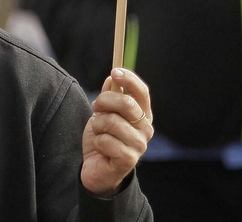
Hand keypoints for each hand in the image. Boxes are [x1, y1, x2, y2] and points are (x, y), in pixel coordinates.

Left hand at [81, 68, 152, 197]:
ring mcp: (139, 145)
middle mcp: (146, 129)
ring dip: (97, 125)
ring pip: (112, 122)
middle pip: (126, 103)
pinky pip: (105, 140)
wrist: (96, 169)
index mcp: (143, 115)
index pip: (143, 92)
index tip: (114, 71)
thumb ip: (109, 96)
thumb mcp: (104, 113)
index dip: (130, 79)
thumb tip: (112, 78)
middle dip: (104, 101)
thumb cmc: (103, 138)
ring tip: (98, 132)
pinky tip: (100, 148)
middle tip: (96, 107)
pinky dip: (97, 141)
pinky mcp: (128, 159)